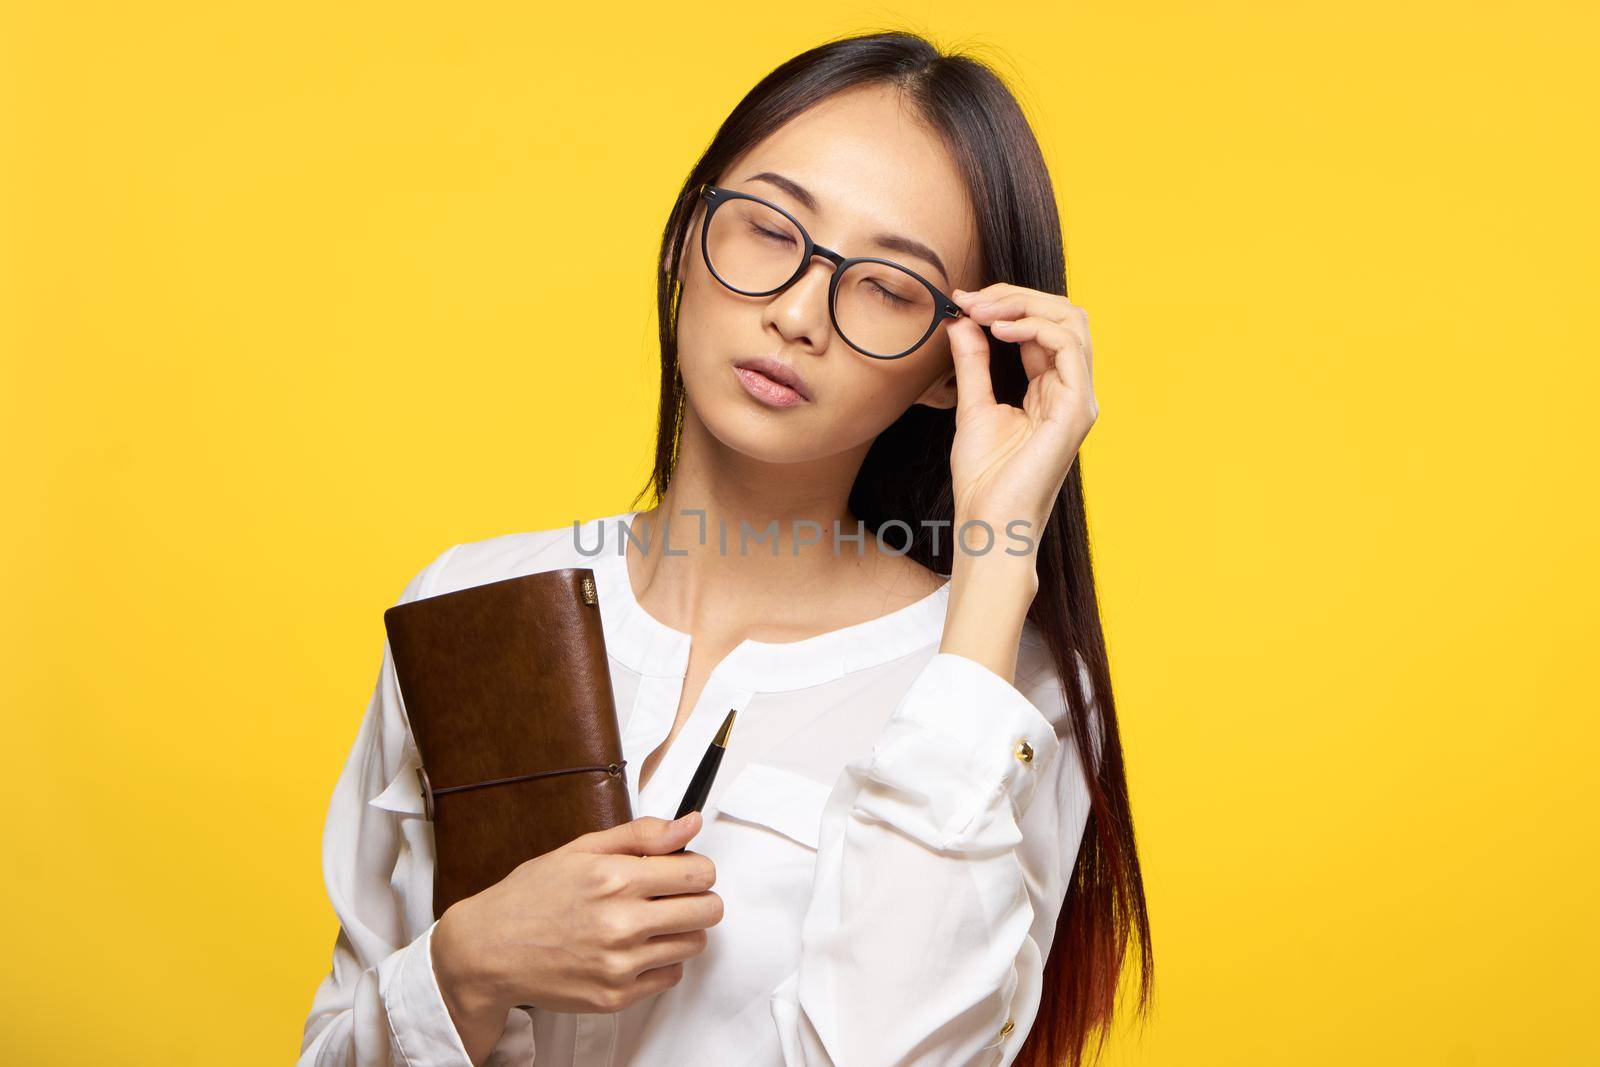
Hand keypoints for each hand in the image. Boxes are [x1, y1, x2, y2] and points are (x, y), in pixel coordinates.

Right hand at [431, 812, 719, 1062]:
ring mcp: (620, 965)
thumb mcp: (582, 849)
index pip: (700, 873)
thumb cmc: (533, 895)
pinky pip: (670, 976)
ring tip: (650, 920)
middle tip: (674, 895)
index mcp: (615, 879)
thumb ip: (642, 835)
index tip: (684, 869)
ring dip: (682, 930)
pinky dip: (661, 961)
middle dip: (699, 897)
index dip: (698, 867)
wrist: (490, 950)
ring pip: (694, 944)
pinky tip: (634, 947)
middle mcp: (621, 924)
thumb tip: (690, 824)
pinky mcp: (616, 997)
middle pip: (708, 911)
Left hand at [945, 283, 1097, 543]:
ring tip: (984, 311)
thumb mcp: (972, 406)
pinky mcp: (1076, 409)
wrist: (989, 521)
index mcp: (1050, 389)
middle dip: (1016, 297)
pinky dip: (1036, 328)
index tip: (963, 301)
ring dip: (1025, 306)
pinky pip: (1069, 347)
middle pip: (1063, 315)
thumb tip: (963, 320)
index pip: (1043, 326)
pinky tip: (1001, 331)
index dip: (1006, 305)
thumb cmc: (984, 478)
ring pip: (1071, 322)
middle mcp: (1071, 389)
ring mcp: (1078, 398)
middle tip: (972, 300)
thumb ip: (973, 362)